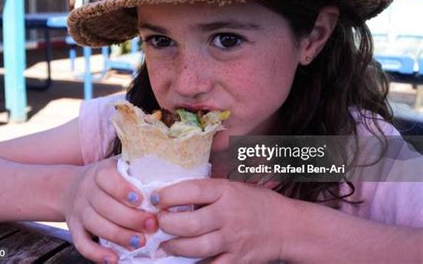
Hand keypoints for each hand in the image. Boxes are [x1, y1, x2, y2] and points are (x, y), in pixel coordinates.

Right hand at [63, 157, 157, 262]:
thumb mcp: (118, 168)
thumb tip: (166, 185)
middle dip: (130, 218)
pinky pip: (81, 243)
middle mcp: (86, 190)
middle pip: (104, 205)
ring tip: (139, 242)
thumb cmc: (107, 179)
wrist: (70, 187)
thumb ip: (137, 173)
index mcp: (99, 172)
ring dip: (118, 236)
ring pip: (95, 224)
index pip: (107, 178)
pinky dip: (96, 254)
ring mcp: (78, 210)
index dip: (123, 189)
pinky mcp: (74, 228)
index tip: (141, 200)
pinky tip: (113, 259)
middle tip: (152, 225)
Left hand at [153, 178, 295, 262]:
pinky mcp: (237, 260)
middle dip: (167, 224)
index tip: (156, 198)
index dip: (169, 195)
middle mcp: (228, 216)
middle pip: (189, 223)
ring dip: (174, 246)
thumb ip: (208, 191)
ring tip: (165, 244)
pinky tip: (183, 261)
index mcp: (226, 192)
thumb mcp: (234, 187)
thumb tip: (174, 195)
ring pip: (195, 247)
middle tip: (159, 223)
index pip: (192, 190)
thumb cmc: (257, 203)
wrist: (287, 226)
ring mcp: (233, 240)